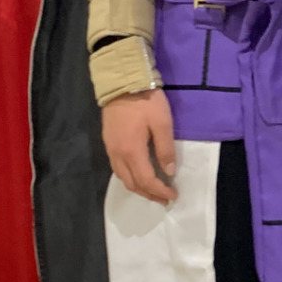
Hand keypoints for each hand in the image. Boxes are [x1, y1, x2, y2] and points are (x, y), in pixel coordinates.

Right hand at [101, 88, 176, 203]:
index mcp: (132, 151)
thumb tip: (169, 172)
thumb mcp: (162, 123)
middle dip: (149, 194)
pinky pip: (117, 169)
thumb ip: (165, 149)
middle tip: (164, 199)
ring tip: (153, 191)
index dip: (160, 191)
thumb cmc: (145, 101)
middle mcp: (117, 155)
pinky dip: (130, 178)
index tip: (173, 195)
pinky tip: (138, 175)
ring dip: (138, 188)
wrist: (122, 82)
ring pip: (122, 178)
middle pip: (132, 184)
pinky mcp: (108, 143)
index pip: (147, 180)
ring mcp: (110, 149)